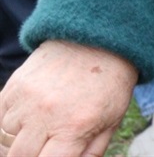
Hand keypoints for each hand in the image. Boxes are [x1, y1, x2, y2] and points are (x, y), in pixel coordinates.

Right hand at [0, 40, 138, 156]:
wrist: (98, 39)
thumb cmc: (109, 82)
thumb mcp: (112, 120)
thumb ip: (91, 151)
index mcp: (74, 126)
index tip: (52, 156)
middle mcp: (46, 114)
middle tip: (44, 148)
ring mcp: (26, 100)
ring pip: (6, 140)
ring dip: (18, 142)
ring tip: (38, 132)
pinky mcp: (14, 87)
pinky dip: (8, 126)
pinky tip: (25, 122)